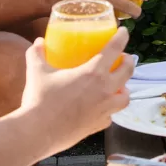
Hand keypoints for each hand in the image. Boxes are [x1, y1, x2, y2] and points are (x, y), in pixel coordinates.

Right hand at [19, 30, 133, 146]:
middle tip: (123, 57)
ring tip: (117, 85)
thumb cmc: (39, 100)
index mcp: (93, 73)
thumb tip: (38, 42)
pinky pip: (111, 115)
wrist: (38, 133)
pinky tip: (101, 108)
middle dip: (128, 61)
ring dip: (124, 88)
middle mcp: (105, 90)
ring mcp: (104, 109)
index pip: (114, 49)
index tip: (124, 32)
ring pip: (125, 97)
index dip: (122, 37)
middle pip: (128, 71)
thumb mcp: (36, 72)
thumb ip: (37, 54)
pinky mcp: (99, 125)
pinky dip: (109, 109)